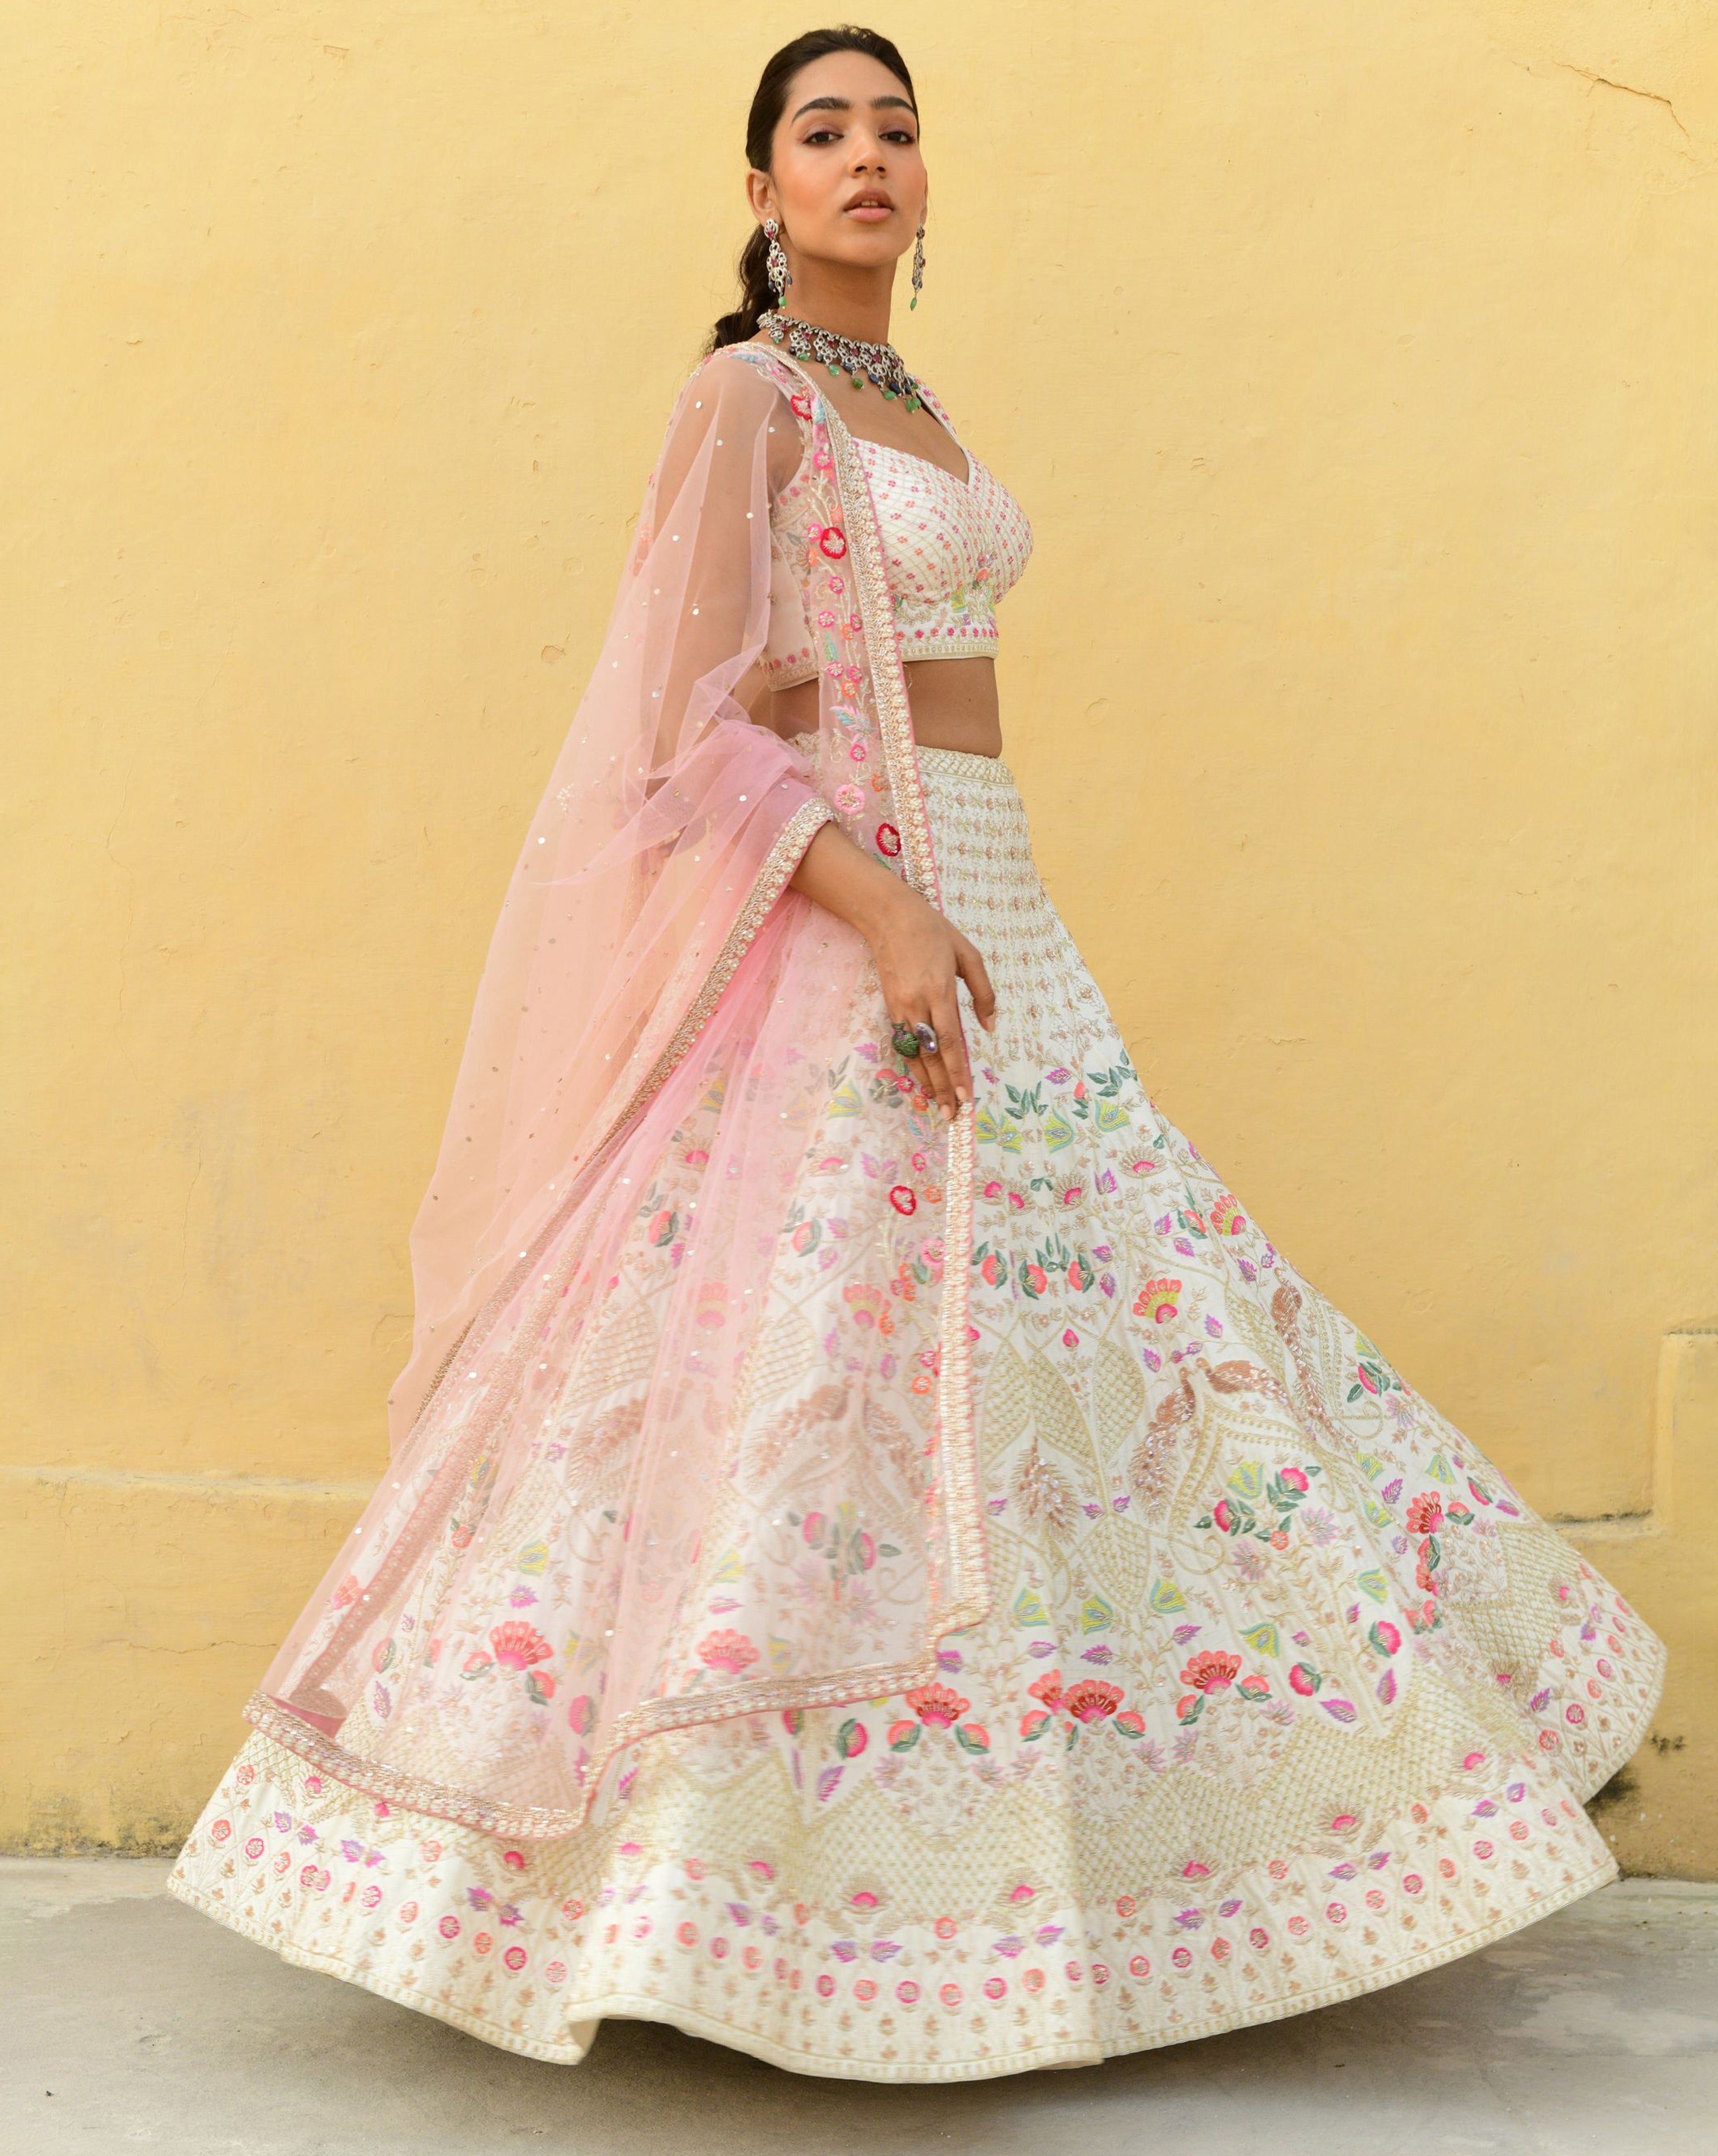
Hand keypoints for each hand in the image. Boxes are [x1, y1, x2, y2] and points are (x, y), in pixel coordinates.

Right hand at [867, 882, 996, 1119]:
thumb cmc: (934, 932)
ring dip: (927, 1083)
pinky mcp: (890, 1007)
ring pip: (914, 1054)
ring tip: (939, 1106)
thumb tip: (989, 1027)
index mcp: (940, 991)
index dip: (958, 1071)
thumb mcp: (969, 955)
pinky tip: (923, 1080)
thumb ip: (983, 992)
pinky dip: (913, 1065)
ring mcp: (900, 1008)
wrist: (889, 917)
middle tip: (952, 1114)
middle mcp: (917, 1005)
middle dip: (942, 1088)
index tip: (966, 1096)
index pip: (950, 1041)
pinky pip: (903, 1043)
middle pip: (931, 1056)